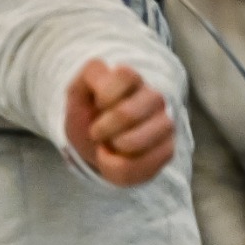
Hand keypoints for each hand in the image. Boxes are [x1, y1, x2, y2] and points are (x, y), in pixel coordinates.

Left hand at [63, 60, 175, 185]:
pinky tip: (117, 159)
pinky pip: (145, 164)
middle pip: (128, 113)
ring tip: (109, 145)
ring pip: (139, 140)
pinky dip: (120, 168)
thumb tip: (105, 79)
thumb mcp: (77, 95)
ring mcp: (163, 123)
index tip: (96, 105)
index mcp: (131, 80)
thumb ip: (86, 80)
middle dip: (103, 128)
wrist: (93, 145)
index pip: (125, 75)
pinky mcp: (167, 149)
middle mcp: (153, 98)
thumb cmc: (87, 116)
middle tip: (96, 132)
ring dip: (115, 148)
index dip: (105, 95)